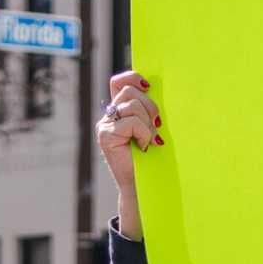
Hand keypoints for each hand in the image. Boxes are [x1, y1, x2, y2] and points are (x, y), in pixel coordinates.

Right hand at [97, 70, 161, 240]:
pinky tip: (144, 146)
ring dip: (147, 122)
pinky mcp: (106, 135)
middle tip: (157, 126)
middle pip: (129, 91)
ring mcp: (105, 125)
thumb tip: (157, 90)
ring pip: (131, 105)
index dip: (133, 77)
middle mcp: (108, 116)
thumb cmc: (152, 158)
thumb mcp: (151, 127)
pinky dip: (143, 133)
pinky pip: (131, 121)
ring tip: (150, 140)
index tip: (149, 87)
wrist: (143, 186)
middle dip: (149, 105)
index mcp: (119, 111)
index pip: (119, 81)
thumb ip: (148, 110)